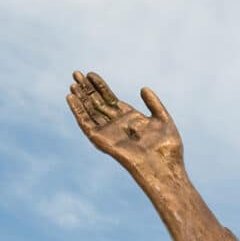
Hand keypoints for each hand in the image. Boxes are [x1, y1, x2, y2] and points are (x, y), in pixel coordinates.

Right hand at [66, 71, 182, 173]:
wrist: (164, 167)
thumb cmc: (168, 148)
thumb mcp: (163, 120)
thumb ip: (154, 103)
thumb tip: (143, 88)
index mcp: (130, 118)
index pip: (111, 99)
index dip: (100, 86)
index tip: (91, 74)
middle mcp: (117, 124)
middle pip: (97, 103)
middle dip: (87, 89)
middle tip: (76, 73)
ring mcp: (109, 132)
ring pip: (89, 111)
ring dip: (80, 98)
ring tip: (71, 83)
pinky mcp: (101, 140)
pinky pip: (86, 123)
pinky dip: (78, 111)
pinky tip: (71, 98)